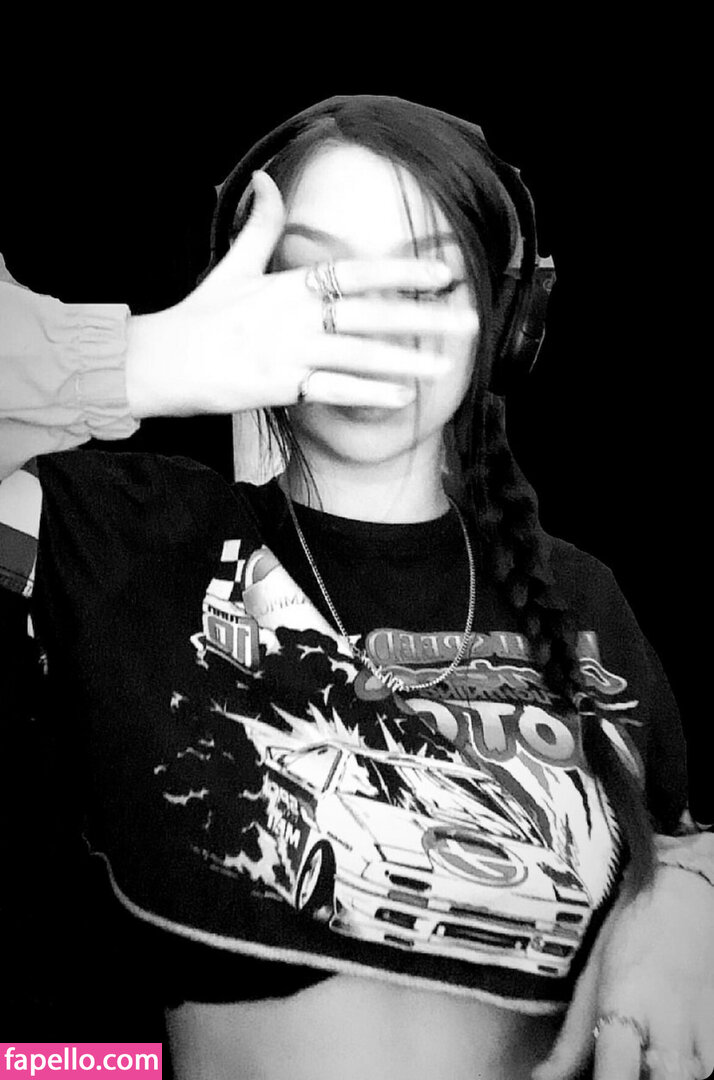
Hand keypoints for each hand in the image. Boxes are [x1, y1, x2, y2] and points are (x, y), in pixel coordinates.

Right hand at [125, 171, 476, 419]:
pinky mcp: (277, 387)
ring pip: (357, 354)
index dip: (401, 271)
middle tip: (468, 320)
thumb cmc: (199, 317)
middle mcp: (292, 315)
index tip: (443, 273)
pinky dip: (367, 393)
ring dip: (405, 358)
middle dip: (422, 315)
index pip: (354, 271)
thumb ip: (258, 226)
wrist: (157, 364)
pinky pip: (331, 390)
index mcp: (286, 284)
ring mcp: (286, 352)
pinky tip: (402, 397)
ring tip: (447, 365)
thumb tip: (267, 179)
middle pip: (369, 312)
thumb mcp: (231, 266)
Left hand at [532, 868, 713, 1079]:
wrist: (683, 901)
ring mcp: (705, 1038)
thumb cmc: (632, 936)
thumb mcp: (592, 979)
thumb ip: (572, 1039)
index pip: (615, 1077)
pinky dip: (683, 1070)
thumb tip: (543, 1079)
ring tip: (642, 1056)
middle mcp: (670, 1030)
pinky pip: (704, 1071)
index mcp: (626, 1009)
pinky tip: (664, 1055)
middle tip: (618, 1065)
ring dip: (660, 1074)